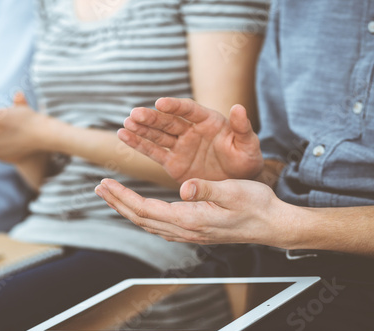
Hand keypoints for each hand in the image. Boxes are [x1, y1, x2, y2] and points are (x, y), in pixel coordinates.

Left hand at [95, 178, 296, 248]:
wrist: (271, 225)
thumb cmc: (256, 206)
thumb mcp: (234, 192)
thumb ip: (208, 189)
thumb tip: (185, 188)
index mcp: (191, 218)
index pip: (146, 209)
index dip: (123, 197)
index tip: (106, 184)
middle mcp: (185, 229)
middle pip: (141, 218)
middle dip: (117, 202)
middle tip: (100, 187)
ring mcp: (188, 232)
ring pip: (148, 222)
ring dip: (127, 208)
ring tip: (112, 195)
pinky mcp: (193, 230)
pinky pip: (159, 224)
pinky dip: (142, 214)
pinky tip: (138, 207)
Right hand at [118, 98, 262, 183]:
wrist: (239, 184)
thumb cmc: (246, 162)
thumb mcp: (249, 146)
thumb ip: (242, 128)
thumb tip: (238, 107)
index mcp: (209, 121)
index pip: (189, 110)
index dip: (175, 106)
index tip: (160, 103)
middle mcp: (191, 130)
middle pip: (168, 121)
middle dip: (152, 118)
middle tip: (134, 114)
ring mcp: (180, 146)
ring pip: (158, 135)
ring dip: (141, 129)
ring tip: (126, 123)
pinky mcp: (173, 163)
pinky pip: (154, 152)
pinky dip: (139, 144)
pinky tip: (124, 136)